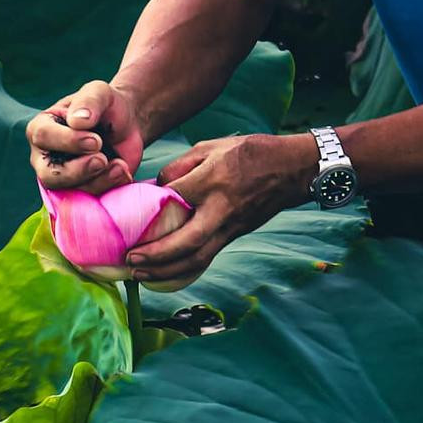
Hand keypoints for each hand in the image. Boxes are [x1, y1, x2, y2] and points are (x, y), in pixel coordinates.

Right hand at [26, 80, 144, 195]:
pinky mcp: (83, 191)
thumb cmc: (107, 107)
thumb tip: (77, 121)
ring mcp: (63, 178)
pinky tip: (122, 170)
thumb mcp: (100, 92)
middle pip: (49, 175)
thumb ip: (88, 101)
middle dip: (78, 170)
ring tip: (119, 164)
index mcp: (41, 129)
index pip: (43, 137)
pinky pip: (91, 199)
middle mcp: (46, 157)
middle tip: (102, 159)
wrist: (128, 125)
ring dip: (99, 179)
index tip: (96, 140)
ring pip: (72, 191)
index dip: (69, 141)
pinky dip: (109, 186)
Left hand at [125, 132, 317, 282]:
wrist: (292, 169)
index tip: (132, 206)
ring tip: (140, 274)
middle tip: (130, 259)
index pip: (175, 196)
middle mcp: (222, 208)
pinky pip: (207, 258)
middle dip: (156, 255)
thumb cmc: (251, 152)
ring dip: (166, 271)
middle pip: (187, 242)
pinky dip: (184, 271)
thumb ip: (181, 164)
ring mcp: (231, 226)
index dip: (151, 203)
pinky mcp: (235, 235)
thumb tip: (158, 187)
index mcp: (214, 180)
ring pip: (198, 258)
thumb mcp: (213, 146)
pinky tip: (165, 276)